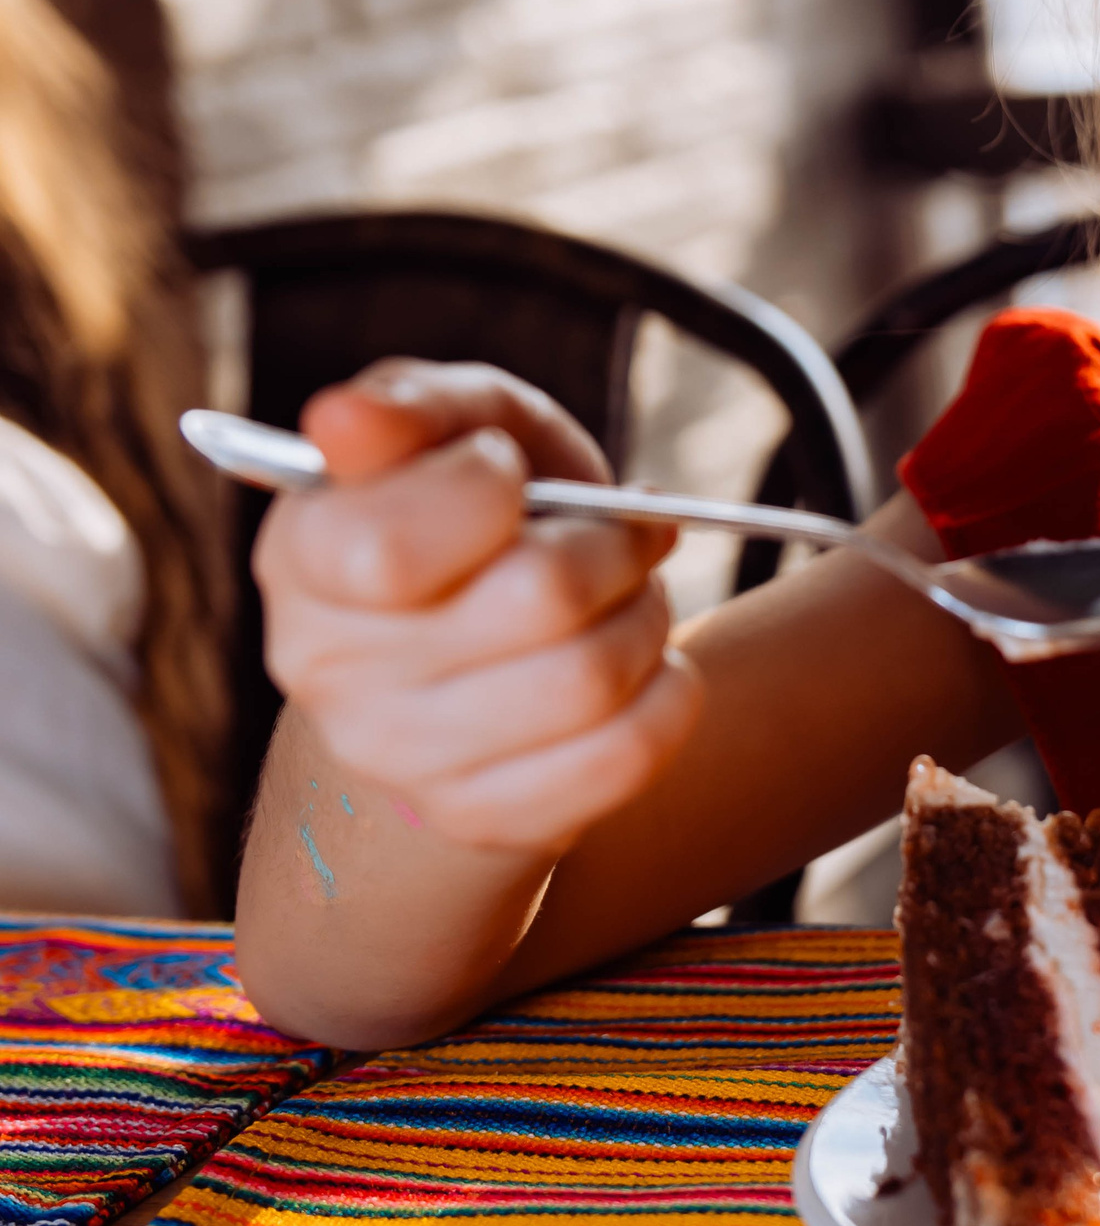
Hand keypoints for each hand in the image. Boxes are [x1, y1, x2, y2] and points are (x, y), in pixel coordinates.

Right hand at [253, 359, 703, 855]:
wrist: (480, 649)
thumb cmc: (473, 510)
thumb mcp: (459, 426)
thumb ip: (414, 406)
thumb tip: (344, 419)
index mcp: (304, 557)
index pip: (394, 545)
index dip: (491, 486)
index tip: (508, 472)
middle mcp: (327, 671)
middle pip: (539, 599)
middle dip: (614, 545)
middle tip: (623, 535)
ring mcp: (399, 759)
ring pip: (592, 678)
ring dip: (649, 616)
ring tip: (630, 597)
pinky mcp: (483, 819)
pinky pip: (625, 755)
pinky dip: (669, 694)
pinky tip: (643, 667)